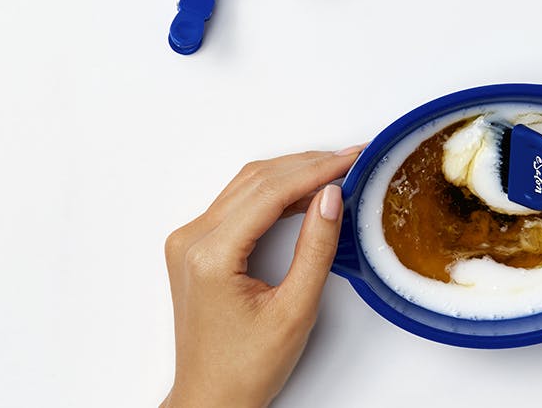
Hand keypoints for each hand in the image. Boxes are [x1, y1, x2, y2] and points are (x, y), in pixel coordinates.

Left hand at [161, 145, 364, 407]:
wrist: (212, 397)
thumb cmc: (246, 367)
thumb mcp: (295, 310)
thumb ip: (316, 249)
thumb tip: (331, 197)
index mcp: (211, 255)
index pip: (270, 193)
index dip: (316, 170)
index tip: (352, 158)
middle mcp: (191, 240)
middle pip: (257, 180)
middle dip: (308, 165)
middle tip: (352, 158)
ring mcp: (190, 241)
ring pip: (247, 186)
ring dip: (292, 173)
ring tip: (336, 170)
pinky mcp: (197, 246)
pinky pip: (238, 202)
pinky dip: (275, 192)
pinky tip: (306, 193)